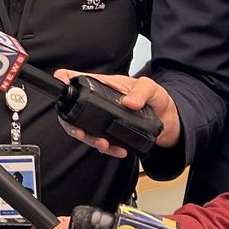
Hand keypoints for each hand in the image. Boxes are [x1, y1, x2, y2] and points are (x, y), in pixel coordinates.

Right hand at [51, 69, 181, 156]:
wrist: (167, 119)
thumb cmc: (157, 98)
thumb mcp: (152, 88)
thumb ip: (142, 91)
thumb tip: (129, 102)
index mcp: (102, 84)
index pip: (75, 77)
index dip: (63, 80)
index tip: (61, 86)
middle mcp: (98, 101)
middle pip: (73, 110)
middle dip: (71, 123)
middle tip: (79, 132)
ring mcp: (101, 118)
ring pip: (83, 129)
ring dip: (89, 140)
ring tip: (102, 145)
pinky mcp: (108, 132)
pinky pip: (100, 142)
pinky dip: (107, 149)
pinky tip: (117, 150)